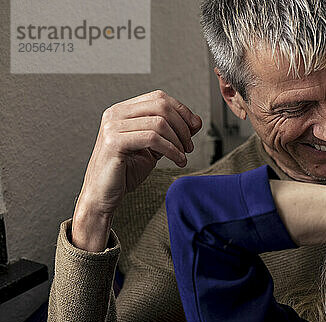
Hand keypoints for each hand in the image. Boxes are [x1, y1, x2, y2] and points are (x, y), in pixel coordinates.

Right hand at [73, 90, 201, 250]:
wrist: (103, 195)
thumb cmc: (125, 172)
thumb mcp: (154, 148)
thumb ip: (171, 132)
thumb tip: (196, 121)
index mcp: (123, 111)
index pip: (158, 97)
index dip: (182, 110)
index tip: (195, 128)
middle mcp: (116, 114)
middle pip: (161, 106)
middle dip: (183, 126)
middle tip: (189, 146)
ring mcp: (112, 126)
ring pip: (159, 123)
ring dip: (178, 141)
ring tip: (182, 156)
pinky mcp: (114, 142)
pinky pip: (152, 139)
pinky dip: (171, 149)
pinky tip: (178, 160)